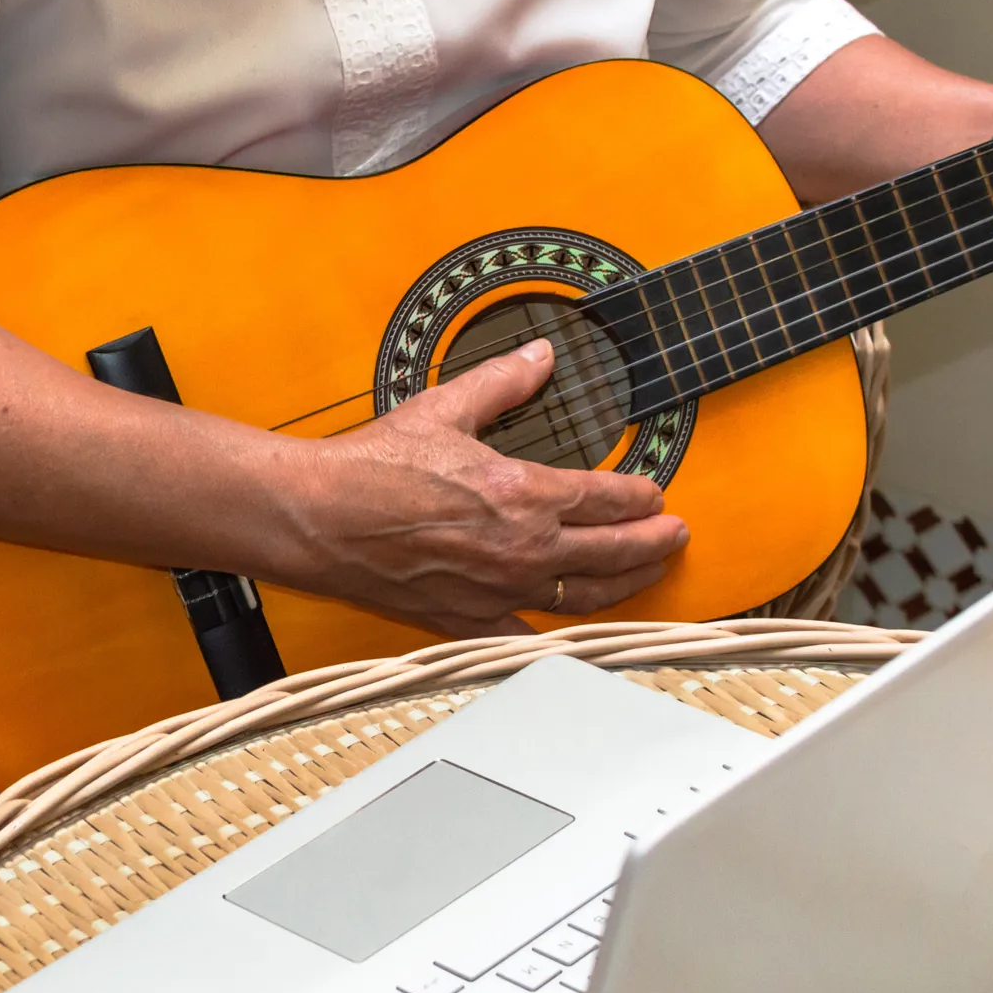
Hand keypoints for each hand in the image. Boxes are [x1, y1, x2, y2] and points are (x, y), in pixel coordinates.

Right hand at [266, 341, 689, 637]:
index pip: (609, 498)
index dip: (640, 495)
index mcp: (524, 495)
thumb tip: (540, 355)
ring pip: (586, 596)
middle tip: (674, 534)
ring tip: (647, 574)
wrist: (317, 517)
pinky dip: (560, 636)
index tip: (653, 492)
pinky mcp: (467, 619)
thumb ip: (503, 382)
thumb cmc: (371, 467)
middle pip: (614, 552)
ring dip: (627, 584)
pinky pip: (528, 636)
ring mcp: (499, 591)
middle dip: (654, 542)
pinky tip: (577, 634)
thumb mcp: (444, 409)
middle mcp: (523, 551)